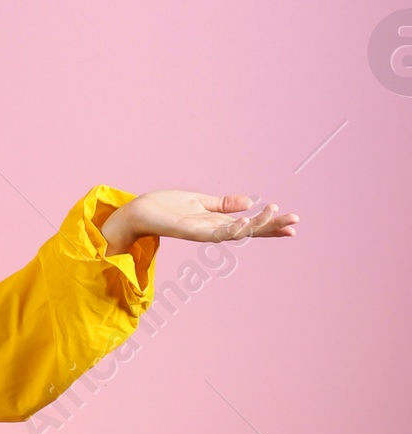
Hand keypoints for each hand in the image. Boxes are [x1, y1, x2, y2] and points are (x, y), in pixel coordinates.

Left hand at [101, 191, 298, 252]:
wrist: (137, 212)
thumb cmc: (164, 207)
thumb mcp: (199, 201)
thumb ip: (223, 203)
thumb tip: (249, 201)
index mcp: (217, 222)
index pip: (249, 225)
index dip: (270, 224)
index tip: (292, 223)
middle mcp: (213, 230)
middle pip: (249, 231)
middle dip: (272, 227)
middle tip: (296, 223)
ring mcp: (203, 232)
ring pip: (237, 233)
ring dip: (257, 225)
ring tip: (277, 214)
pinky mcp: (190, 231)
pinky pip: (216, 233)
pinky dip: (232, 228)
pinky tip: (246, 221)